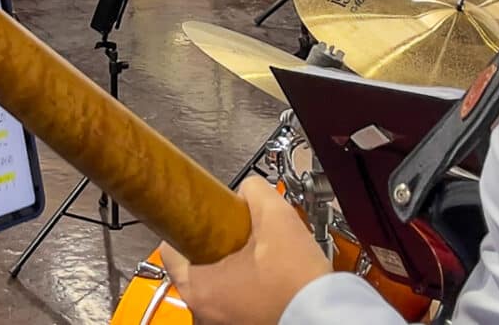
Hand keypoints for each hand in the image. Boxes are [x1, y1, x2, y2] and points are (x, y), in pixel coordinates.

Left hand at [161, 181, 330, 324]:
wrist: (327, 317)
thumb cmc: (298, 284)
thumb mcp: (276, 219)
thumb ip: (255, 192)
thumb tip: (250, 188)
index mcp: (198, 287)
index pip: (171, 247)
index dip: (191, 223)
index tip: (205, 216)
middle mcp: (203, 312)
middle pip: (195, 266)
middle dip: (217, 245)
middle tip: (241, 233)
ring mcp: (222, 324)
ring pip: (216, 285)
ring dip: (233, 268)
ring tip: (260, 256)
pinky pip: (233, 302)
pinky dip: (245, 287)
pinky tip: (268, 277)